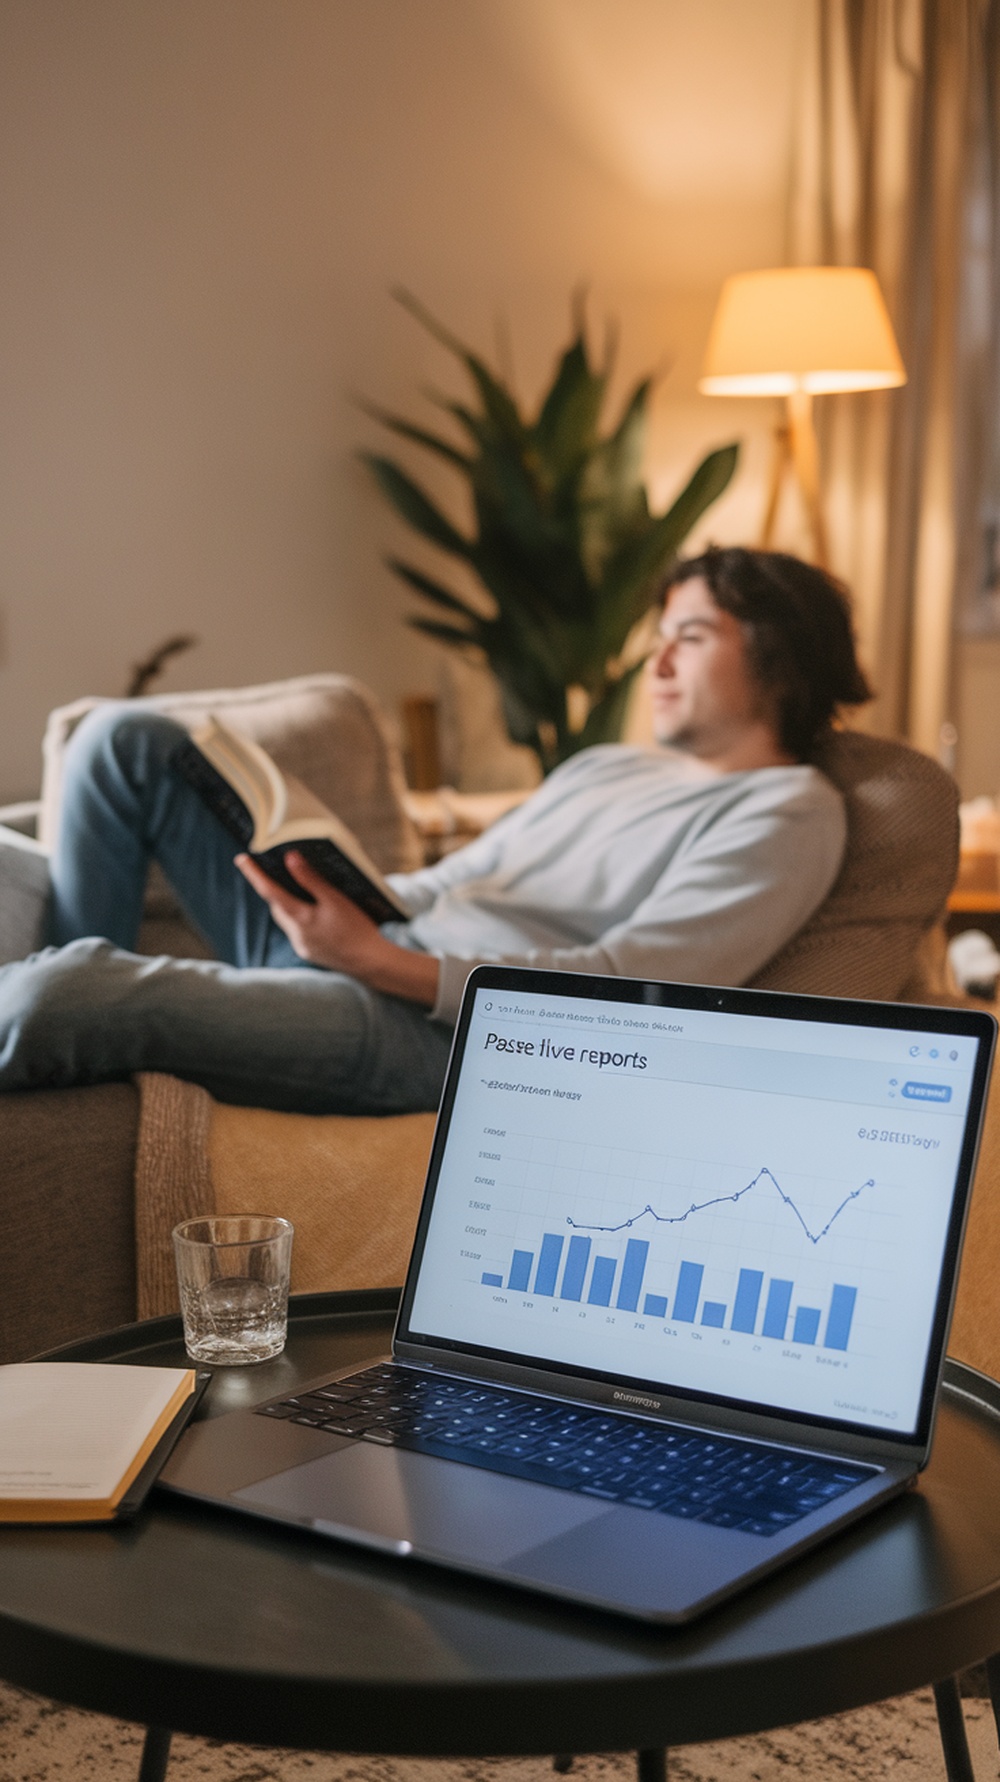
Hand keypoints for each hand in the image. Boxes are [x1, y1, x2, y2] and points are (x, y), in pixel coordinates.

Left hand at [235, 851, 439, 1006]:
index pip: (269, 891)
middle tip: (275, 871)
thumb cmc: (356, 929)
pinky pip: (298, 931)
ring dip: (289, 905)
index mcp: (300, 918)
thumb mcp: (335, 899)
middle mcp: (296, 934)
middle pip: (277, 907)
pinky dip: (301, 918)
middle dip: (275, 889)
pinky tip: (315, 913)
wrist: (371, 963)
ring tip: (296, 888)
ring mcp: (302, 946)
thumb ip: (310, 879)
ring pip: (288, 920)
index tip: (241, 859)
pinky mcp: (310, 953)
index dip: (254, 874)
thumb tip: (290, 859)